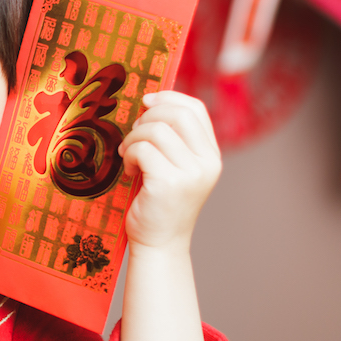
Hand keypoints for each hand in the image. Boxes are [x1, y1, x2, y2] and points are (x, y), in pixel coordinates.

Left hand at [119, 91, 220, 253]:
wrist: (160, 242)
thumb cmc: (160, 202)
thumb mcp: (175, 166)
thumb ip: (173, 139)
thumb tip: (152, 101)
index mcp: (211, 155)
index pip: (195, 109)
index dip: (169, 98)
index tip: (147, 101)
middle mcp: (207, 163)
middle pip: (177, 114)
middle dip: (147, 117)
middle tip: (133, 136)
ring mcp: (190, 174)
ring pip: (156, 130)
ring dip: (134, 138)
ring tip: (128, 155)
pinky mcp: (169, 184)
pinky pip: (142, 150)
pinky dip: (129, 155)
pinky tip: (129, 170)